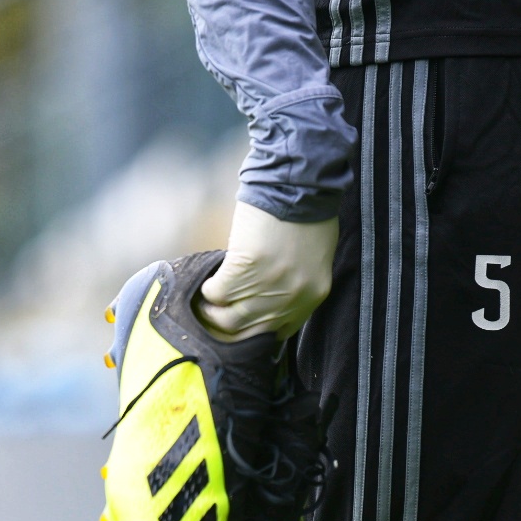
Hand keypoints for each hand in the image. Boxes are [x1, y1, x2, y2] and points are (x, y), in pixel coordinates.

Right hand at [196, 201, 337, 340]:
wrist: (299, 186)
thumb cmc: (308, 215)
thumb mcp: (314, 260)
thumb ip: (295, 285)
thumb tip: (268, 299)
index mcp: (312, 297)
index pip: (277, 334)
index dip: (252, 331)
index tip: (238, 323)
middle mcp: (291, 299)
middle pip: (248, 333)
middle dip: (226, 328)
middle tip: (214, 316)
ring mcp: (267, 286)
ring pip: (227, 319)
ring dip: (212, 312)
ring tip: (207, 301)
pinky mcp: (245, 269)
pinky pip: (216, 293)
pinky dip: (209, 288)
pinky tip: (210, 279)